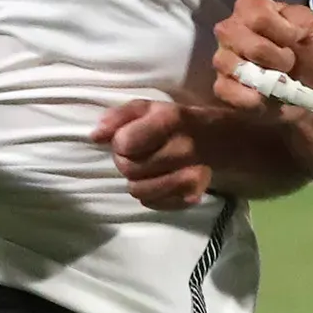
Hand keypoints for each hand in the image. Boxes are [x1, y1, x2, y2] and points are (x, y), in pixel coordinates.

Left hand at [92, 98, 213, 210]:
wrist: (217, 139)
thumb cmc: (173, 121)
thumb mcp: (146, 108)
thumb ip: (118, 117)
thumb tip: (95, 136)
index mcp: (171, 120)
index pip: (124, 143)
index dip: (120, 142)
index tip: (130, 139)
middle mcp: (183, 148)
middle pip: (129, 168)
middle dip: (126, 161)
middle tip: (138, 154)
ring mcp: (191, 176)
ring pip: (138, 190)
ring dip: (136, 180)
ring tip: (147, 169)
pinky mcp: (191, 197)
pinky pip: (152, 203)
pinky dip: (150, 195)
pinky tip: (159, 181)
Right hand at [212, 0, 312, 119]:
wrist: (311, 84)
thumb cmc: (307, 50)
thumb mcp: (309, 25)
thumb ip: (297, 19)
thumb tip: (288, 30)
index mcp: (248, 9)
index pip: (258, 15)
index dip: (283, 31)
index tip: (298, 39)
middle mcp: (228, 30)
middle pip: (241, 38)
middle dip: (273, 55)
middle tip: (289, 62)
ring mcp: (222, 58)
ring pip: (233, 64)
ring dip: (264, 77)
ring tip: (278, 80)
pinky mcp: (222, 86)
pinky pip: (225, 89)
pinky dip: (249, 97)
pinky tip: (264, 97)